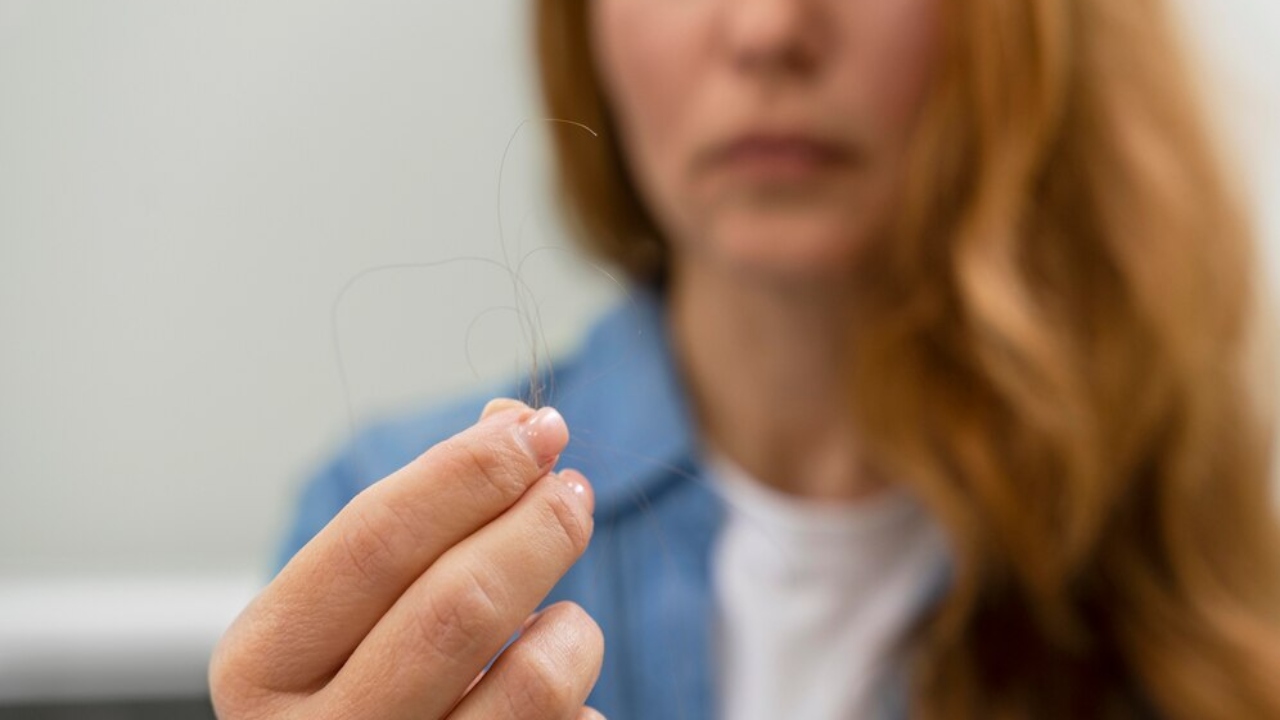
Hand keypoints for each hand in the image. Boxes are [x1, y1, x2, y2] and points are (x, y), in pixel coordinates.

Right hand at [210, 399, 604, 719]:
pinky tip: (545, 696)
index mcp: (262, 665)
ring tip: (564, 619)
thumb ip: (426, 513)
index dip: (467, 473)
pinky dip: (574, 699)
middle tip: (572, 491)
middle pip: (459, 606)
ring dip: (571, 629)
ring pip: (532, 682)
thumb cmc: (362, 686)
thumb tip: (512, 423)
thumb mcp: (359, 605)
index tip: (535, 429)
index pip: (374, 541)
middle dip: (536, 528)